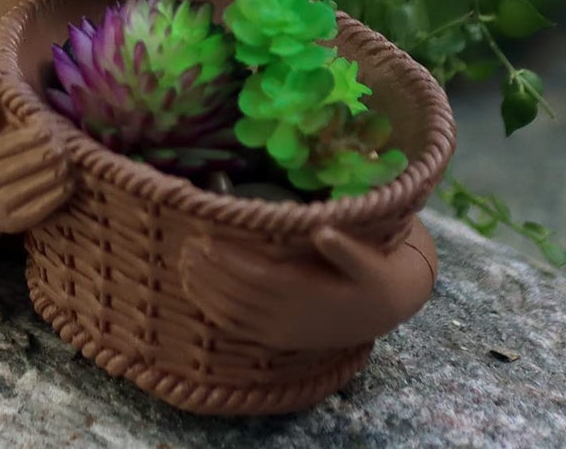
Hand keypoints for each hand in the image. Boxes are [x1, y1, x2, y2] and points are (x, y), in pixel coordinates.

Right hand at [0, 65, 73, 233]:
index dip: (43, 134)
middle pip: (36, 160)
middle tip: (69, 145)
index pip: (21, 140)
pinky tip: (69, 184)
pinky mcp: (14, 224)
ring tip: (72, 162)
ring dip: (63, 170)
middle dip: (57, 151)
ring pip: (43, 182)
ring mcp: (3, 204)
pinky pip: (45, 206)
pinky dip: (60, 193)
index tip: (54, 129)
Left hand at [178, 217, 437, 350]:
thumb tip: (323, 230)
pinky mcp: (277, 336)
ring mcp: (279, 328)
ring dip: (204, 290)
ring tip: (182, 263)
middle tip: (184, 244)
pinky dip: (212, 311)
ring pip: (232, 312)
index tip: (203, 236)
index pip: (255, 275)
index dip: (227, 258)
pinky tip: (196, 292)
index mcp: (305, 290)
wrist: (382, 311)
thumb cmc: (372, 277)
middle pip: (236, 293)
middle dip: (208, 270)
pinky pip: (238, 327)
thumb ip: (346, 249)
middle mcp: (287, 313)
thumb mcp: (369, 262)